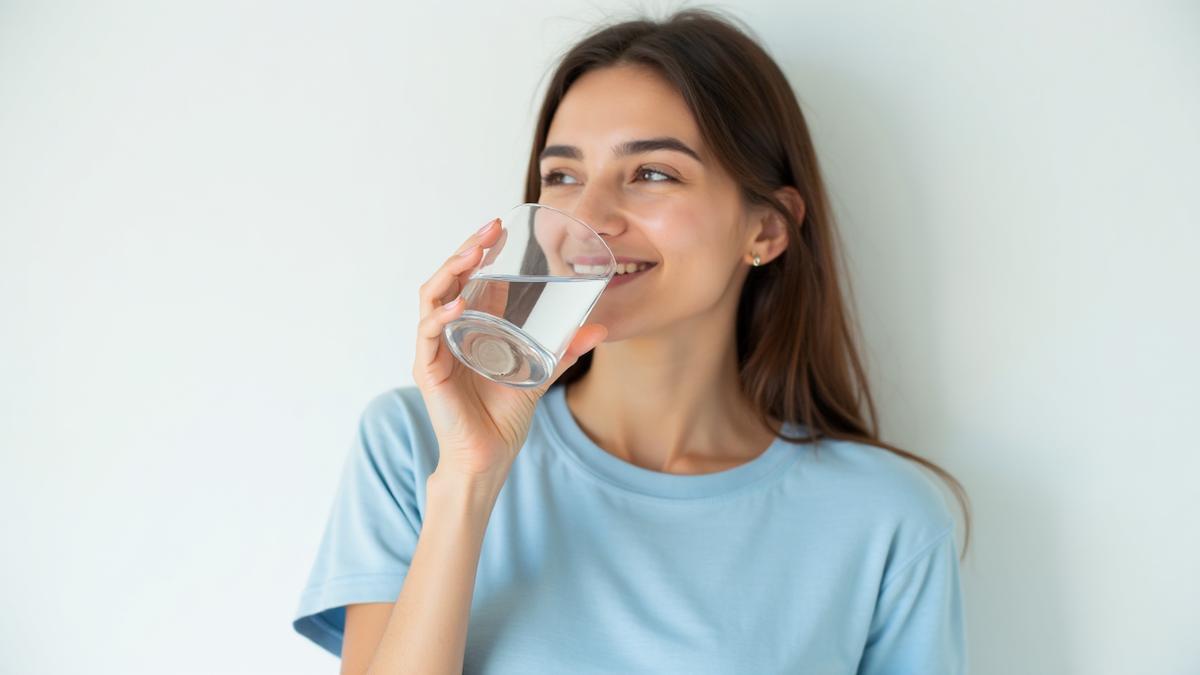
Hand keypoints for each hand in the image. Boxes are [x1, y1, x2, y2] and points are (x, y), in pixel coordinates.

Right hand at [413, 218, 606, 485]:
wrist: (488, 457)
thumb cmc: (504, 417)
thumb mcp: (539, 374)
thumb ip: (565, 351)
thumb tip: (600, 328)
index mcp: (471, 326)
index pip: (471, 278)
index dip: (482, 251)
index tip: (501, 228)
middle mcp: (449, 331)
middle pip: (449, 278)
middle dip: (466, 249)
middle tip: (489, 229)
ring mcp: (436, 348)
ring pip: (432, 296)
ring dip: (451, 270)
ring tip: (472, 253)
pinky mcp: (429, 370)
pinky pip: (428, 334)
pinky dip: (442, 315)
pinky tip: (460, 303)